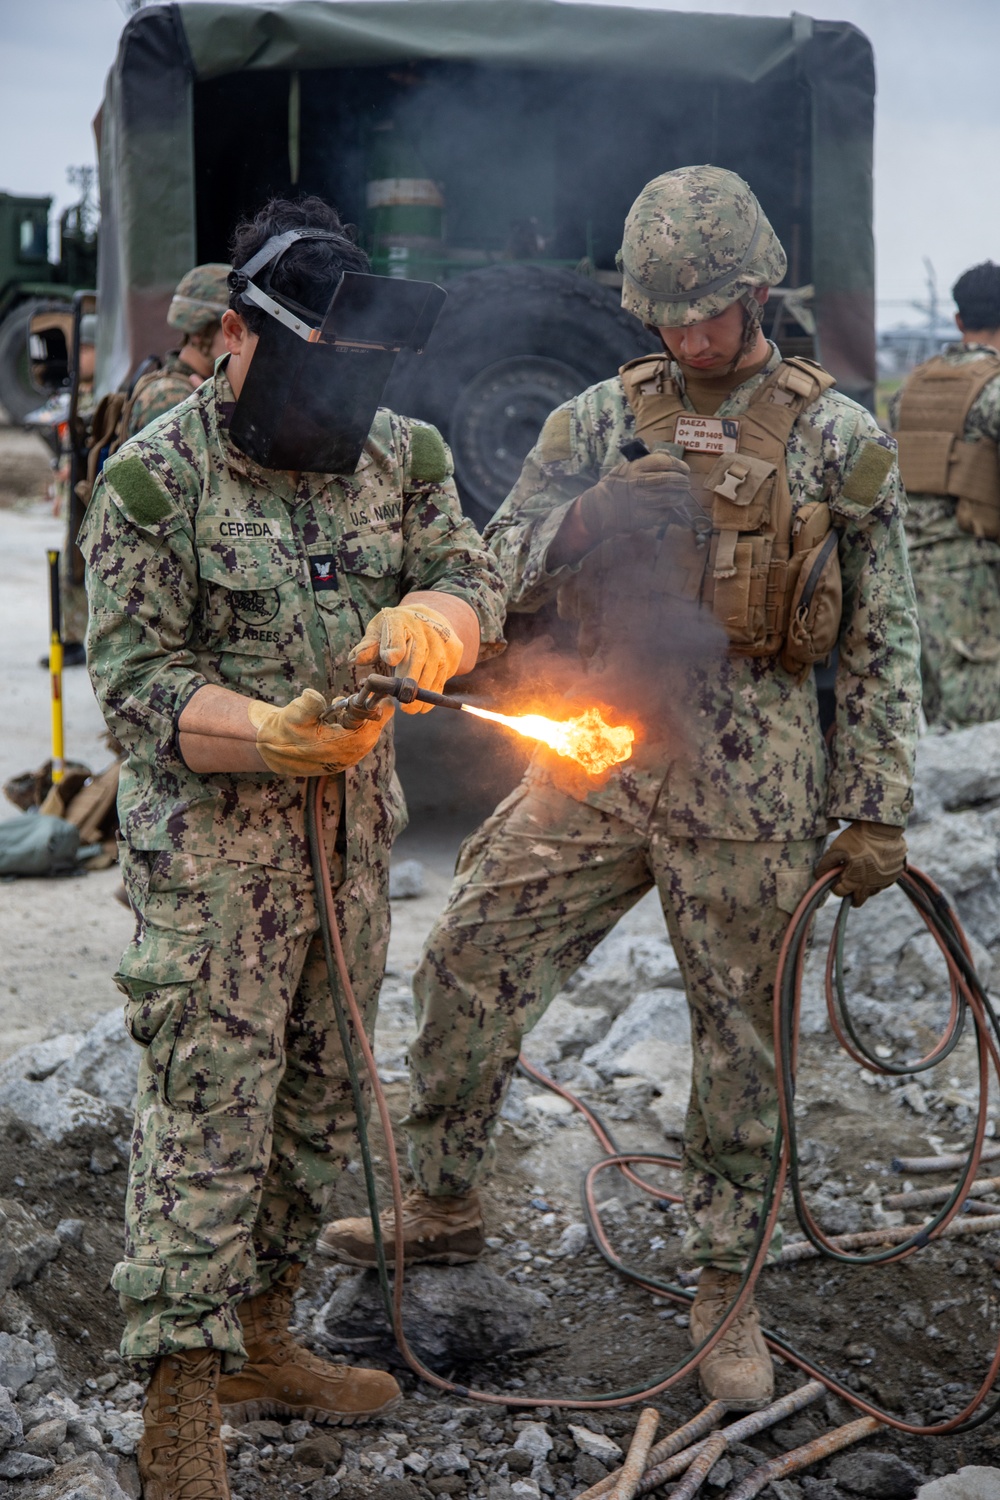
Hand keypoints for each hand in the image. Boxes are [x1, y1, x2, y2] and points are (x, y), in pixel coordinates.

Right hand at [247, 689, 390, 775]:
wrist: (271, 749)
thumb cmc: (282, 730)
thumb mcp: (291, 715)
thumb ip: (306, 705)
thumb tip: (315, 696)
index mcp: (334, 749)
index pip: (367, 734)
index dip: (377, 716)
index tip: (384, 700)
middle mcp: (342, 759)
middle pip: (370, 737)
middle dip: (372, 717)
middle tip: (372, 699)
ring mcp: (342, 761)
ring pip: (365, 741)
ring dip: (364, 723)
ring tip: (350, 707)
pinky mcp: (340, 760)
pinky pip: (357, 744)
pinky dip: (356, 729)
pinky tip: (343, 718)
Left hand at [348, 602, 463, 714]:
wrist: (427, 619)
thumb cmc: (396, 630)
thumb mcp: (378, 632)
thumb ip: (368, 646)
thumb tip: (356, 659)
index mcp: (399, 619)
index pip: (396, 630)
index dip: (394, 645)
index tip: (390, 660)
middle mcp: (424, 626)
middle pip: (419, 653)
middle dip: (411, 678)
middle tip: (402, 701)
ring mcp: (442, 638)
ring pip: (435, 667)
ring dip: (424, 690)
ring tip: (411, 709)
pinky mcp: (454, 650)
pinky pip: (445, 674)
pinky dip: (435, 691)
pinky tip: (424, 707)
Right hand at [577, 451, 692, 542]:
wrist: (599, 507)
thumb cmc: (616, 485)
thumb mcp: (627, 467)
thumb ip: (647, 461)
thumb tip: (667, 455)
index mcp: (635, 467)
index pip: (664, 462)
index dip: (679, 465)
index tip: (685, 469)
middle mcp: (638, 483)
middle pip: (669, 480)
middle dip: (682, 481)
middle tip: (686, 483)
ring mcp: (640, 501)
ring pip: (669, 498)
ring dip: (680, 497)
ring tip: (681, 495)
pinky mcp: (641, 517)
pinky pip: (663, 513)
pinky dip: (669, 511)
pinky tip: (670, 508)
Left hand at [815, 821, 906, 906]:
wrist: (884, 827)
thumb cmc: (857, 838)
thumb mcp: (836, 849)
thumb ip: (826, 865)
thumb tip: (818, 876)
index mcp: (855, 881)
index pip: (840, 892)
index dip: (835, 885)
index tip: (836, 876)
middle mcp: (871, 885)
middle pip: (858, 899)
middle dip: (851, 893)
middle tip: (848, 881)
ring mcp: (885, 881)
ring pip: (871, 892)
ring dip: (865, 886)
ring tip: (861, 871)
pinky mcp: (895, 875)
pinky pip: (884, 883)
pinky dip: (877, 879)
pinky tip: (874, 868)